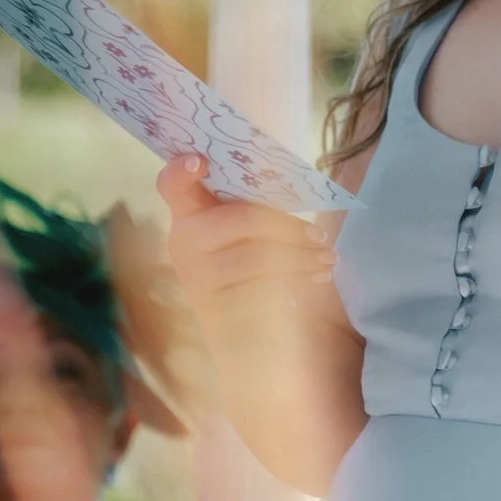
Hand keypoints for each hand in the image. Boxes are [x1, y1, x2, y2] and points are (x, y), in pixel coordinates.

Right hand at [156, 156, 338, 365]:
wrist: (238, 339)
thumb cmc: (245, 268)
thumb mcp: (242, 232)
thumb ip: (252, 205)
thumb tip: (293, 182)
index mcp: (189, 213)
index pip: (171, 185)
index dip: (179, 171)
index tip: (198, 160)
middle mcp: (184, 241)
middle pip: (242, 219)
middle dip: (289, 227)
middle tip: (322, 237)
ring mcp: (196, 275)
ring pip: (258, 256)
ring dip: (302, 256)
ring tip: (329, 258)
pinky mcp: (214, 306)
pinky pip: (262, 286)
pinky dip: (296, 278)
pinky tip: (318, 277)